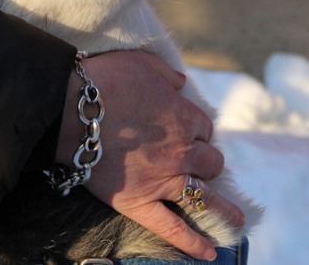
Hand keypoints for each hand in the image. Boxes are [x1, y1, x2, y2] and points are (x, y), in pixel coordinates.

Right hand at [56, 50, 243, 260]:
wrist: (72, 110)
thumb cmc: (105, 81)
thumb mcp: (142, 63)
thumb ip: (167, 74)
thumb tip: (182, 82)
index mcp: (185, 117)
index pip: (204, 128)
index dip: (196, 130)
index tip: (188, 131)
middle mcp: (182, 151)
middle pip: (210, 162)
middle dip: (208, 162)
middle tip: (202, 166)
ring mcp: (163, 180)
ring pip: (204, 198)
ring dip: (224, 210)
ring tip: (237, 220)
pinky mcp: (140, 203)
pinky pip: (173, 228)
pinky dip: (192, 243)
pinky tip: (208, 254)